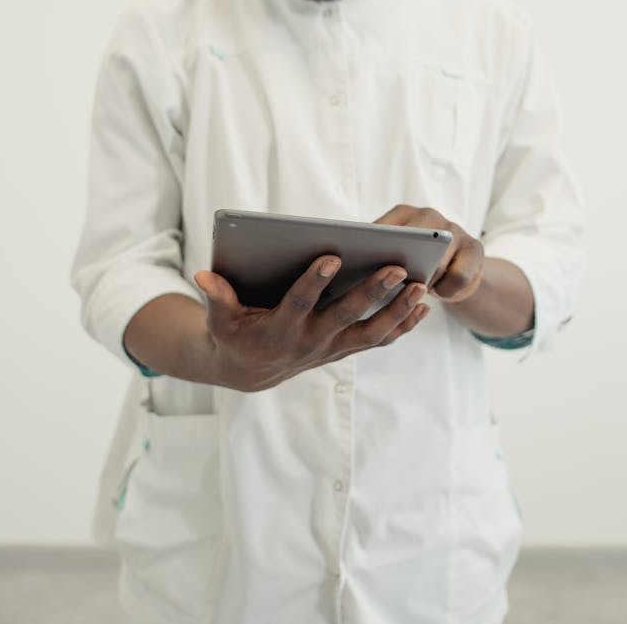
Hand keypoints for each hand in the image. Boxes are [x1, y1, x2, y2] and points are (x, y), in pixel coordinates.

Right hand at [194, 255, 429, 391]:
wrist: (249, 371)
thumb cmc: (234, 335)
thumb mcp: (219, 319)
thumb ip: (217, 298)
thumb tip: (204, 277)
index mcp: (280, 330)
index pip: (299, 302)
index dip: (313, 281)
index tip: (329, 255)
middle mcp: (310, 342)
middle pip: (346, 316)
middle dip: (372, 292)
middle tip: (396, 268)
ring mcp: (331, 349)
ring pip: (371, 333)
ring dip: (398, 311)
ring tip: (420, 286)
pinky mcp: (345, 349)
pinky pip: (379, 340)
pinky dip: (402, 325)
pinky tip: (422, 306)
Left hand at [374, 204, 483, 303]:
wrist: (456, 274)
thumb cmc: (414, 268)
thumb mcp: (392, 258)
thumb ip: (373, 255)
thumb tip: (349, 264)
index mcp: (402, 214)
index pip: (383, 229)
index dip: (375, 249)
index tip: (365, 268)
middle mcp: (428, 216)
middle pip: (412, 243)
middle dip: (403, 269)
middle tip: (395, 285)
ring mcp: (454, 229)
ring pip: (436, 263)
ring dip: (424, 284)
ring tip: (417, 290)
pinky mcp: (475, 247)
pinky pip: (459, 276)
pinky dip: (446, 290)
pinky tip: (439, 292)